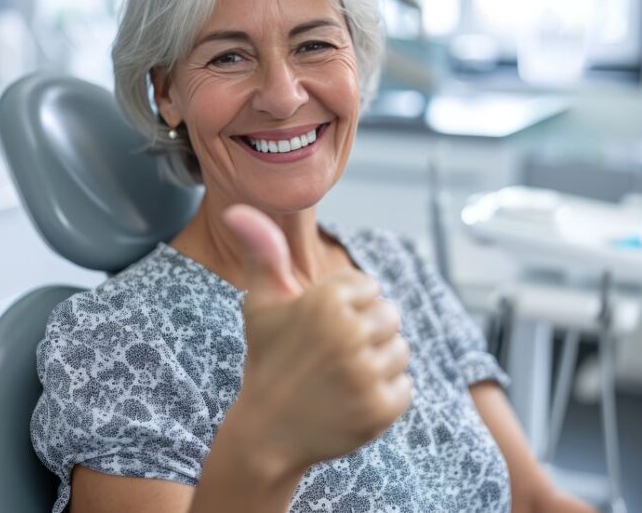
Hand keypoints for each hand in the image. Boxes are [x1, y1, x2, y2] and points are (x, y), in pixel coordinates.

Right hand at [222, 205, 412, 473]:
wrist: (266, 434)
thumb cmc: (268, 360)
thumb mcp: (262, 304)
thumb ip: (262, 251)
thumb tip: (237, 207)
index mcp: (327, 299)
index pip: (369, 288)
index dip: (347, 308)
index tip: (320, 330)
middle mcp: (350, 332)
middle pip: (390, 316)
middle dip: (366, 334)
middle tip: (332, 357)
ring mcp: (367, 373)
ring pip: (400, 351)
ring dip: (377, 364)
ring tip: (341, 378)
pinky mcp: (382, 407)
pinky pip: (404, 386)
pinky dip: (384, 395)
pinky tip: (351, 401)